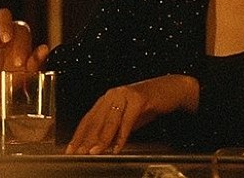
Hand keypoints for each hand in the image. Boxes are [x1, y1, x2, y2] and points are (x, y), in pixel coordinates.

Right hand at [0, 8, 49, 96]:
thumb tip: (44, 48)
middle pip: (3, 14)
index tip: (19, 61)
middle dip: (5, 24)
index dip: (21, 42)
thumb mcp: (28, 73)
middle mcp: (2, 32)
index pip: (20, 28)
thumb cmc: (15, 80)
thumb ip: (37, 60)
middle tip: (6, 39)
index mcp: (18, 37)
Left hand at [64, 74, 198, 154]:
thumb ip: (113, 130)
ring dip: (102, 138)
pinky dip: (122, 135)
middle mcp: (113, 94)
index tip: (72, 150)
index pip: (88, 119)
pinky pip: (128, 120)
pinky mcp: (139, 98)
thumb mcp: (127, 118)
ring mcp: (125, 95)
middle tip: (80, 154)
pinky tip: (118, 147)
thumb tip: (99, 146)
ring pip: (110, 120)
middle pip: (96, 120)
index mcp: (107, 99)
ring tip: (95, 152)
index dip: (79, 135)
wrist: (171, 89)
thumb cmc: (149, 104)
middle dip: (86, 139)